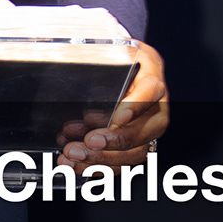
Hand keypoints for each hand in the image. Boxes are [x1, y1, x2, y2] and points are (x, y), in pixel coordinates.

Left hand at [57, 40, 168, 167]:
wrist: (125, 72)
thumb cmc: (119, 63)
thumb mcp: (112, 53)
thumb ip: (100, 62)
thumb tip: (66, 65)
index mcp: (152, 80)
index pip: (149, 92)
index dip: (135, 107)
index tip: (118, 118)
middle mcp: (156, 110)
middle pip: (143, 131)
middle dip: (114, 141)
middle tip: (88, 142)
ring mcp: (146, 132)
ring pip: (133, 154)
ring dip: (101, 159)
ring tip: (72, 155)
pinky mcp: (134, 148)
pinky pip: (120, 165)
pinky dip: (96, 168)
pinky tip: (74, 163)